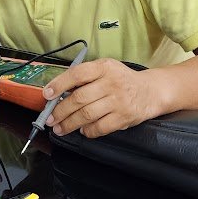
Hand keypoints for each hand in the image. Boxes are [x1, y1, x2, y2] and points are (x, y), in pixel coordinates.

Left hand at [44, 59, 161, 137]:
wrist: (150, 91)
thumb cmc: (122, 81)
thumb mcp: (106, 69)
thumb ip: (85, 77)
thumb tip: (58, 92)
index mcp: (104, 67)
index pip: (77, 74)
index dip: (59, 84)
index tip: (47, 94)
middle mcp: (111, 83)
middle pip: (79, 98)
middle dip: (60, 111)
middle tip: (50, 119)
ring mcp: (118, 101)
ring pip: (87, 114)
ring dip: (69, 124)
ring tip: (60, 128)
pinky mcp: (123, 117)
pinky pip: (100, 127)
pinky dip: (88, 131)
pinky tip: (82, 130)